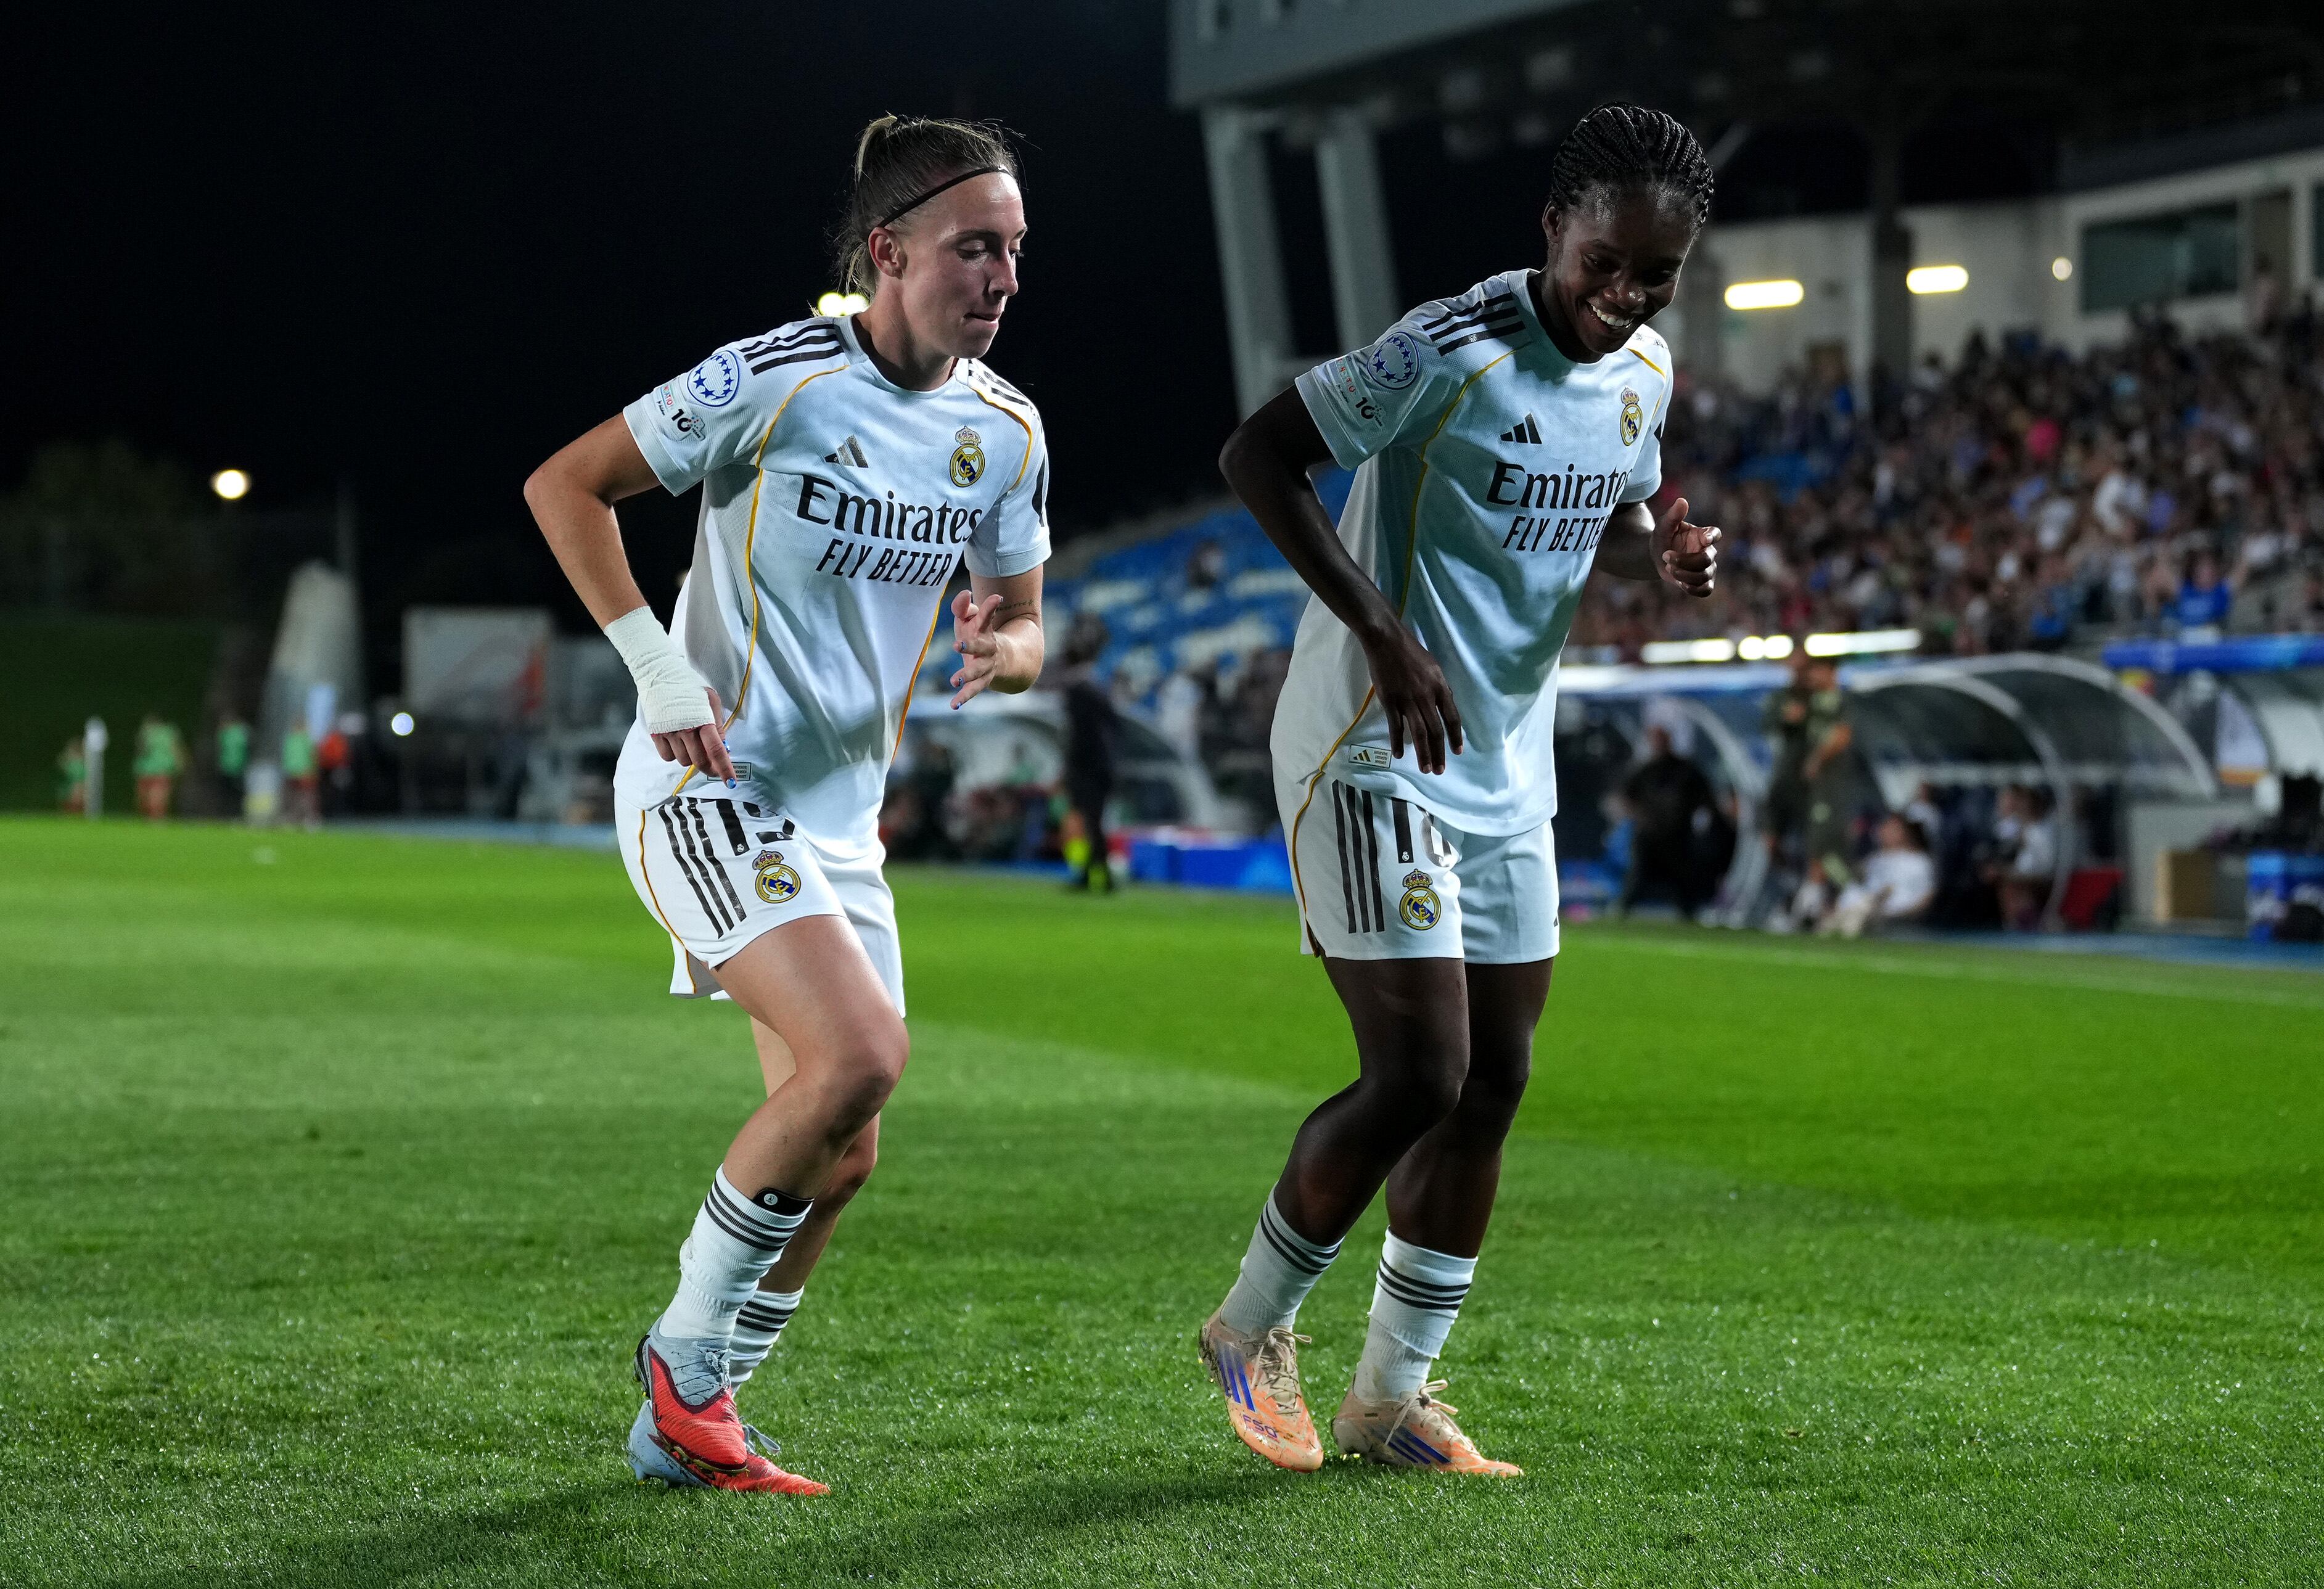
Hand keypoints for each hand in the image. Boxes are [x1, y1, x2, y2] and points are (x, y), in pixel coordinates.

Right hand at [651, 687, 733, 781]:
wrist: (660, 673)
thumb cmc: (689, 686)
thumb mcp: (710, 700)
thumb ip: (718, 726)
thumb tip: (723, 749)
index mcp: (702, 719)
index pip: (716, 750)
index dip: (724, 769)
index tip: (731, 782)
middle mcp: (684, 728)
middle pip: (699, 761)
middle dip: (709, 766)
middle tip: (713, 764)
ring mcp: (668, 732)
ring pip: (684, 761)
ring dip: (691, 757)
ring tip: (691, 741)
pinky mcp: (655, 734)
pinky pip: (667, 757)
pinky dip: (674, 754)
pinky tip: (677, 741)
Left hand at [948, 589, 1007, 708]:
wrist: (1004, 659)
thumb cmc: (979, 635)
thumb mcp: (970, 620)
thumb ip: (962, 607)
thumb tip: (964, 593)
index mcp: (985, 630)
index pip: (988, 616)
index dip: (991, 607)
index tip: (997, 598)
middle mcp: (988, 648)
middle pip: (982, 647)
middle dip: (971, 646)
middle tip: (957, 645)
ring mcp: (987, 666)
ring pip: (978, 672)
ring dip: (967, 675)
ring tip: (954, 680)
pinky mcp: (983, 680)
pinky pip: (974, 690)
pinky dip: (964, 697)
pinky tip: (953, 705)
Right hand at [1362, 622, 1462, 775]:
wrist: (1387, 641)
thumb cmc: (1411, 652)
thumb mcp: (1434, 667)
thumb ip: (1439, 687)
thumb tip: (1445, 704)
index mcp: (1440, 687)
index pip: (1452, 717)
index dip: (1455, 736)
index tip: (1457, 752)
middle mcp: (1427, 696)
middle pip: (1436, 730)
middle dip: (1439, 752)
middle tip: (1440, 770)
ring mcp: (1407, 700)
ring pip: (1418, 733)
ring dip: (1423, 753)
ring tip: (1425, 768)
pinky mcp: (1390, 701)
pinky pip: (1396, 726)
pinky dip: (1397, 742)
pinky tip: (1399, 754)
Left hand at [1651, 496, 1719, 598]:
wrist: (1658, 556)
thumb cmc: (1664, 537)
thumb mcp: (1664, 525)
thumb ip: (1673, 515)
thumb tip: (1681, 501)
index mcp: (1702, 535)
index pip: (1715, 534)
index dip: (1713, 537)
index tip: (1705, 539)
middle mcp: (1708, 551)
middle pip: (1706, 559)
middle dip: (1684, 561)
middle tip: (1665, 556)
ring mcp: (1707, 567)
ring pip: (1704, 576)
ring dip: (1684, 574)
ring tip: (1669, 569)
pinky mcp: (1703, 582)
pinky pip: (1705, 590)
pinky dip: (1693, 589)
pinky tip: (1680, 583)